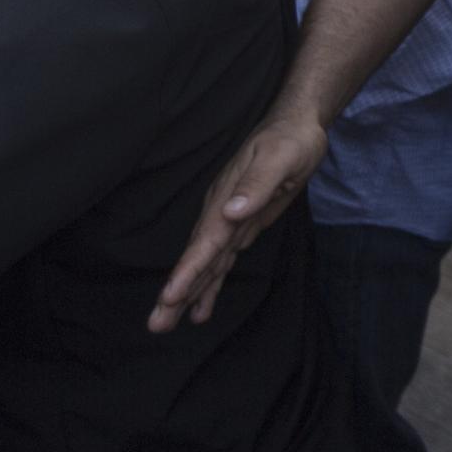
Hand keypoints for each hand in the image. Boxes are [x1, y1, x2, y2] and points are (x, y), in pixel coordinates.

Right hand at [148, 112, 329, 332]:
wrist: (295, 126)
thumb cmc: (290, 141)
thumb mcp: (280, 158)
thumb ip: (256, 185)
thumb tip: (230, 212)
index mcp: (226, 201)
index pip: (204, 243)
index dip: (187, 271)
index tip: (170, 296)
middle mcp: (221, 214)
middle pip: (196, 260)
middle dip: (176, 293)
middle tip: (156, 324)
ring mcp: (229, 222)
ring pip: (205, 265)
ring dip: (187, 295)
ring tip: (165, 325)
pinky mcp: (240, 227)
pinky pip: (220, 262)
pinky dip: (209, 285)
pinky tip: (200, 307)